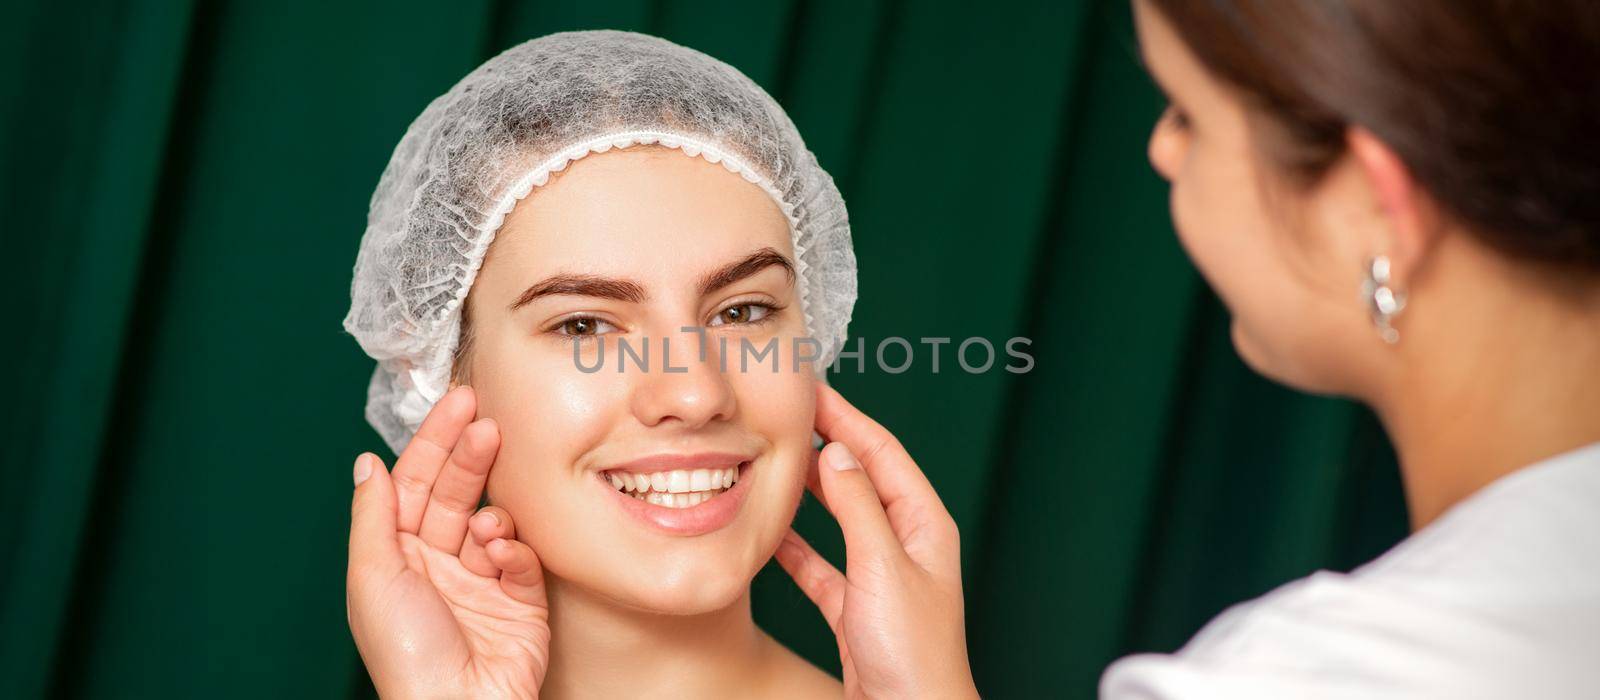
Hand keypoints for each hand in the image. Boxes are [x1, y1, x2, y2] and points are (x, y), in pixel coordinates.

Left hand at [347, 386, 549, 698]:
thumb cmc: (407, 654)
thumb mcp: (374, 577)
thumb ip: (373, 515)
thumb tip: (367, 462)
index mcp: (398, 557)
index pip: (416, 483)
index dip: (434, 442)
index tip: (458, 402)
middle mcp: (438, 564)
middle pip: (456, 492)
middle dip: (470, 456)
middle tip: (488, 423)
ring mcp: (481, 580)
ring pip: (492, 519)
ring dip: (491, 511)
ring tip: (487, 524)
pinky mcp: (521, 600)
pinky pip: (520, 556)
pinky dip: (513, 548)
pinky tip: (500, 553)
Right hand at [773, 383, 977, 698]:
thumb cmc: (913, 654)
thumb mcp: (882, 567)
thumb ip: (857, 507)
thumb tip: (835, 452)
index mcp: (925, 525)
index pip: (882, 452)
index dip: (847, 417)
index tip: (813, 388)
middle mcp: (905, 545)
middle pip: (861, 479)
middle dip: (826, 444)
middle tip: (786, 414)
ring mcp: (880, 577)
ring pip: (839, 519)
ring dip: (808, 491)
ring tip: (773, 462)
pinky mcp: (856, 610)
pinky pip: (820, 565)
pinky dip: (795, 547)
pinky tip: (770, 533)